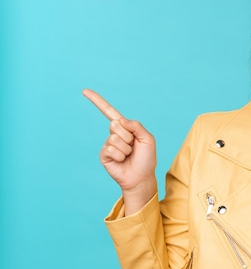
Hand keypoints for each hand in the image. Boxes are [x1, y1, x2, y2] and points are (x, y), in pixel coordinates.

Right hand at [83, 89, 156, 211]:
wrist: (141, 178)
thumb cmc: (146, 158)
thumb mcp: (148, 139)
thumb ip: (137, 126)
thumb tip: (120, 120)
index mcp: (125, 127)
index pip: (109, 111)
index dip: (97, 101)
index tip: (84, 91)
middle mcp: (114, 133)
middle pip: (116, 125)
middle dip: (129, 137)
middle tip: (133, 147)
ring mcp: (108, 144)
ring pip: (115, 139)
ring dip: (126, 149)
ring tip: (129, 155)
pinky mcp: (104, 154)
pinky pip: (111, 149)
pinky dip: (120, 155)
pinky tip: (122, 161)